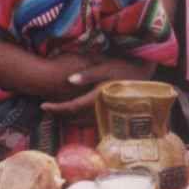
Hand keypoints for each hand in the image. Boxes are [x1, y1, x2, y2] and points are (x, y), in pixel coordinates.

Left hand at [40, 55, 154, 117]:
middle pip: (74, 117)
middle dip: (59, 114)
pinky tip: (76, 115)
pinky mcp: (113, 113)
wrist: (146, 74)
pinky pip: (92, 121)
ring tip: (58, 113)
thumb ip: (88, 74)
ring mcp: (108, 112)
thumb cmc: (126, 67)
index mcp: (97, 96)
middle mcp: (101, 108)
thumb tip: (68, 80)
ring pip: (82, 121)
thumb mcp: (107, 67)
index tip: (42, 106)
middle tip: (46, 110)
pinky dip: (80, 120)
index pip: (71, 107)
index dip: (55, 108)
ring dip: (68, 118)